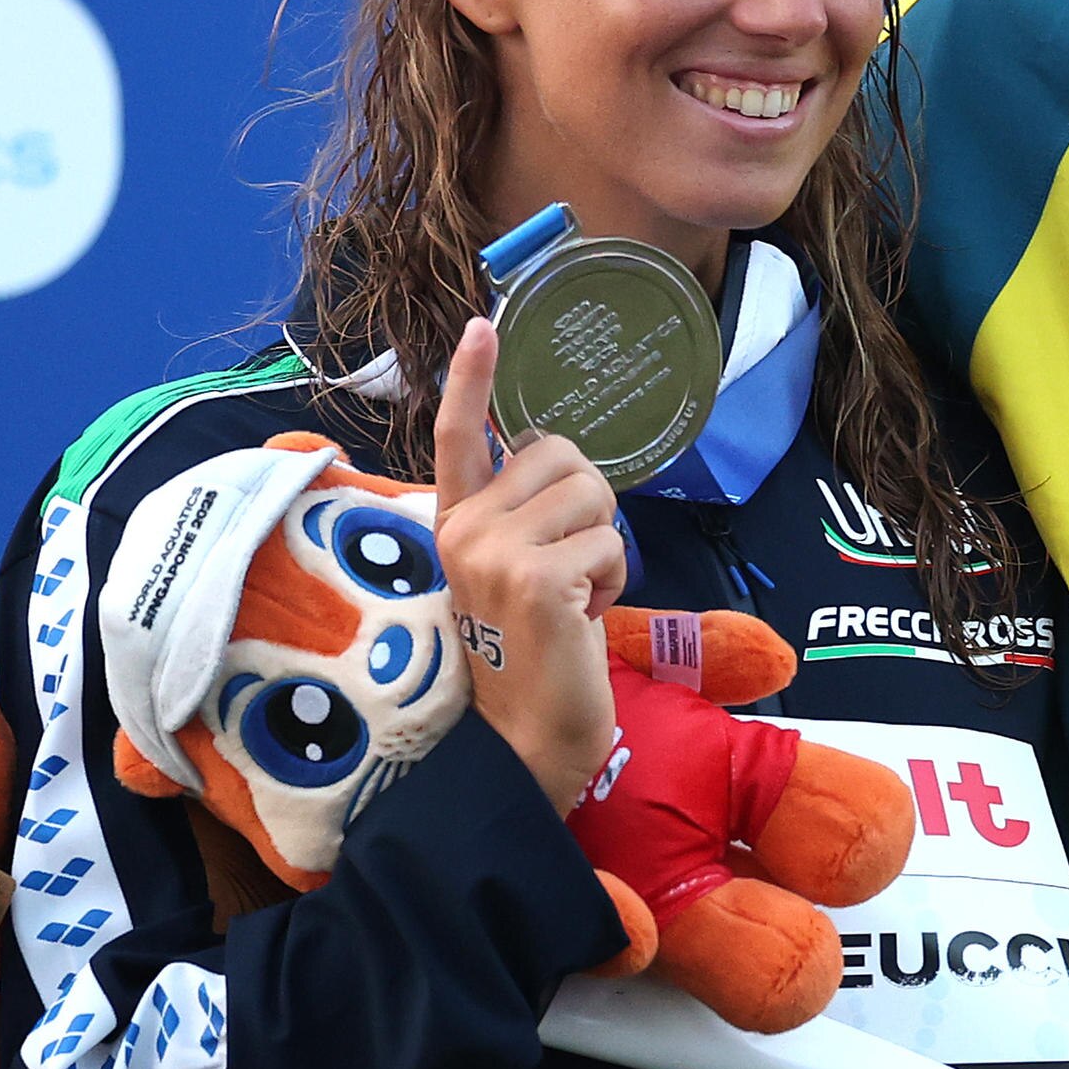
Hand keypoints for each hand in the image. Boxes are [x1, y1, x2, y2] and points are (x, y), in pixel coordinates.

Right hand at [434, 315, 627, 811]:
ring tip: (576, 598)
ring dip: (607, 546)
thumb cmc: (537, 661)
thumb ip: (527, 522)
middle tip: (573, 572)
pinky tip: (583, 619)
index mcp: (454, 525)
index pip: (458, 436)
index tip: (484, 325)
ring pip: (593, 494)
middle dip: (592, 508)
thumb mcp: (520, 578)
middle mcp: (461, 530)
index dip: (471, 379)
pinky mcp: (533, 578)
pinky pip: (609, 542)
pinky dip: (614, 580)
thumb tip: (563, 467)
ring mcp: (491, 552)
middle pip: (563, 456)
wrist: (525, 743)